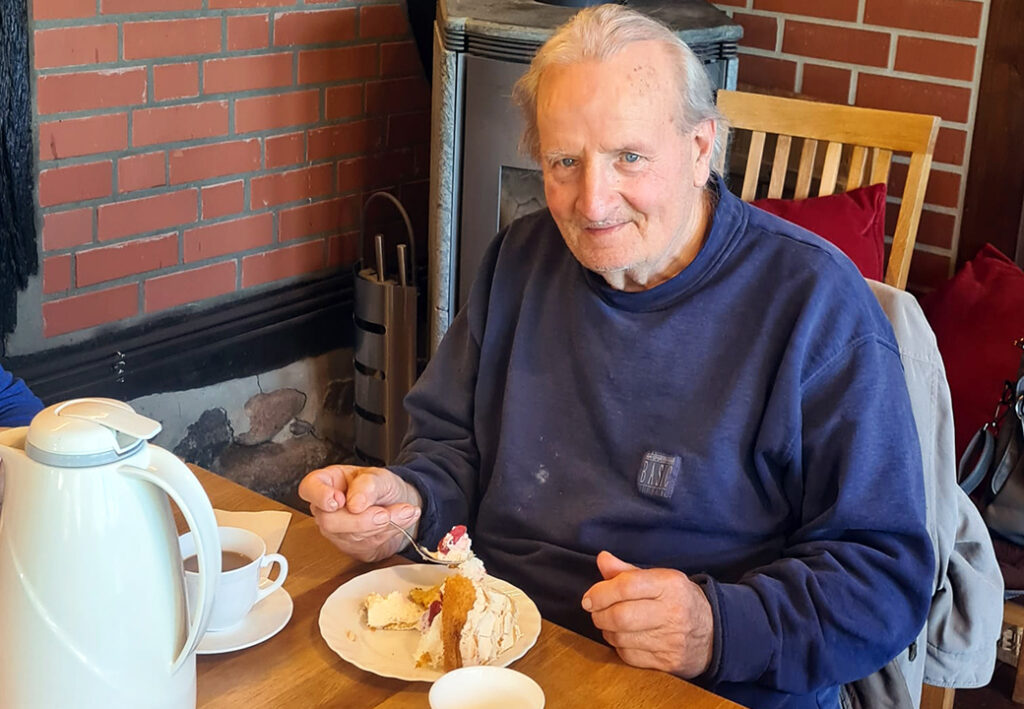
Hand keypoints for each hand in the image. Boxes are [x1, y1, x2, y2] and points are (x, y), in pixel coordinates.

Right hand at [297, 464, 422, 561]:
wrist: (398, 503)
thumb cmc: (381, 486)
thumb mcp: (379, 476)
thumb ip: (367, 485)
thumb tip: (355, 503)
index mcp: (327, 482)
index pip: (309, 488)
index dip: (320, 496)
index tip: (338, 500)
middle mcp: (326, 508)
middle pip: (329, 521)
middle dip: (362, 520)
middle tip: (384, 513)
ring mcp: (336, 531)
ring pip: (351, 537)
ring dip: (383, 526)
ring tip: (404, 511)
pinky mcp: (351, 547)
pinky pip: (366, 546)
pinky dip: (388, 533)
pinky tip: (401, 521)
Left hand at [582, 551, 713, 677]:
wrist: (714, 632)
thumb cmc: (679, 600)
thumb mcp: (660, 579)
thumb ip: (627, 571)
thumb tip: (602, 559)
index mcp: (669, 585)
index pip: (626, 586)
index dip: (600, 593)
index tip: (589, 598)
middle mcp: (672, 612)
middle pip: (621, 616)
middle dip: (599, 614)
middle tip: (595, 611)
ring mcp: (671, 640)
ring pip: (621, 638)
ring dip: (607, 631)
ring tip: (610, 623)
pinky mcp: (668, 662)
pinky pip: (629, 656)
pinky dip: (619, 647)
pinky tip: (623, 638)